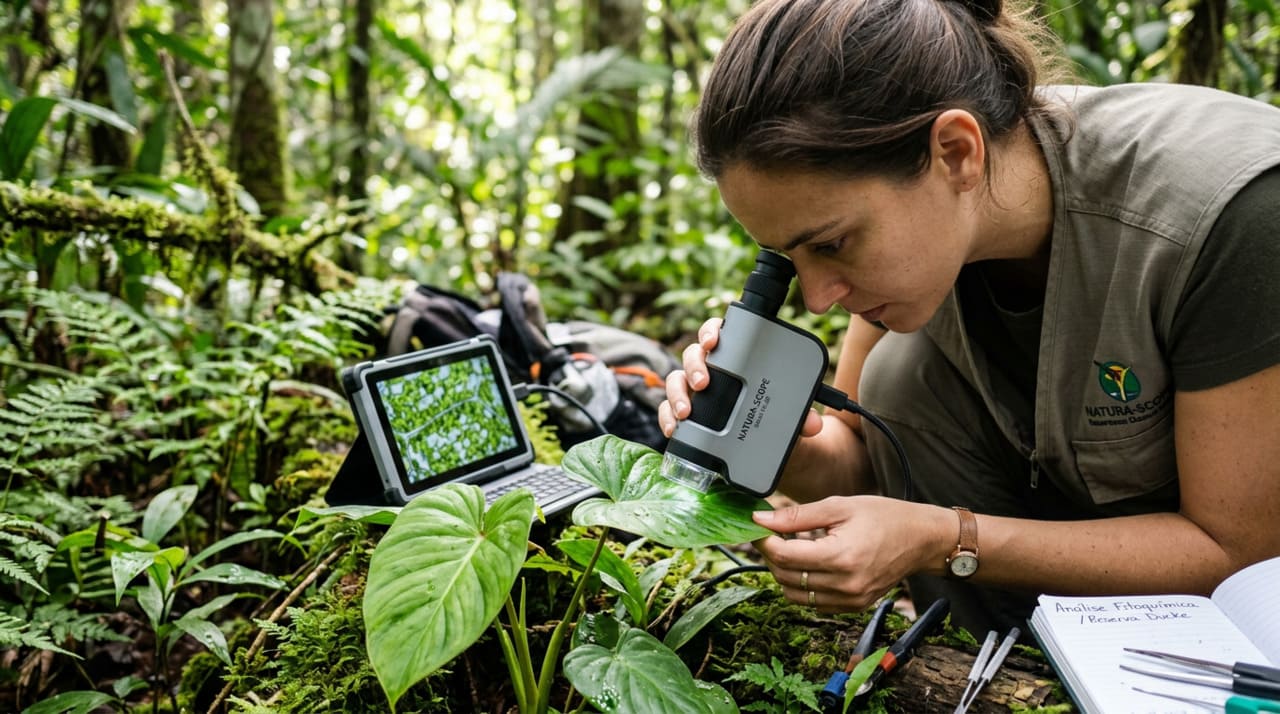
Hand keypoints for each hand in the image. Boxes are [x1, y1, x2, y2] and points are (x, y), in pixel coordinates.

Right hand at [658, 317, 822, 437]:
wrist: (774, 451)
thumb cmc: (779, 419)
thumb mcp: (792, 416)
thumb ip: (801, 416)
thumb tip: (811, 423)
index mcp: (737, 358)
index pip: (720, 333)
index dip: (711, 331)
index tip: (713, 341)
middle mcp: (712, 369)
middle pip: (693, 355)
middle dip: (694, 366)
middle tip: (703, 382)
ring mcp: (696, 391)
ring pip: (676, 381)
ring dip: (677, 394)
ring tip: (686, 413)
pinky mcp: (686, 414)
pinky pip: (667, 410)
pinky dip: (667, 418)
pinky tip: (673, 429)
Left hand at [752, 496, 947, 611]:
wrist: (921, 539)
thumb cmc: (884, 517)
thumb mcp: (839, 506)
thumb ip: (797, 516)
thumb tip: (761, 520)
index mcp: (840, 557)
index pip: (783, 556)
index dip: (764, 541)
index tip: (758, 526)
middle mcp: (844, 584)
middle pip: (785, 577)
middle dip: (771, 555)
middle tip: (770, 534)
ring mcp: (849, 599)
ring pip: (794, 595)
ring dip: (783, 573)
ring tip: (789, 548)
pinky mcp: (853, 606)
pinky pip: (813, 603)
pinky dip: (802, 586)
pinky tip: (808, 564)